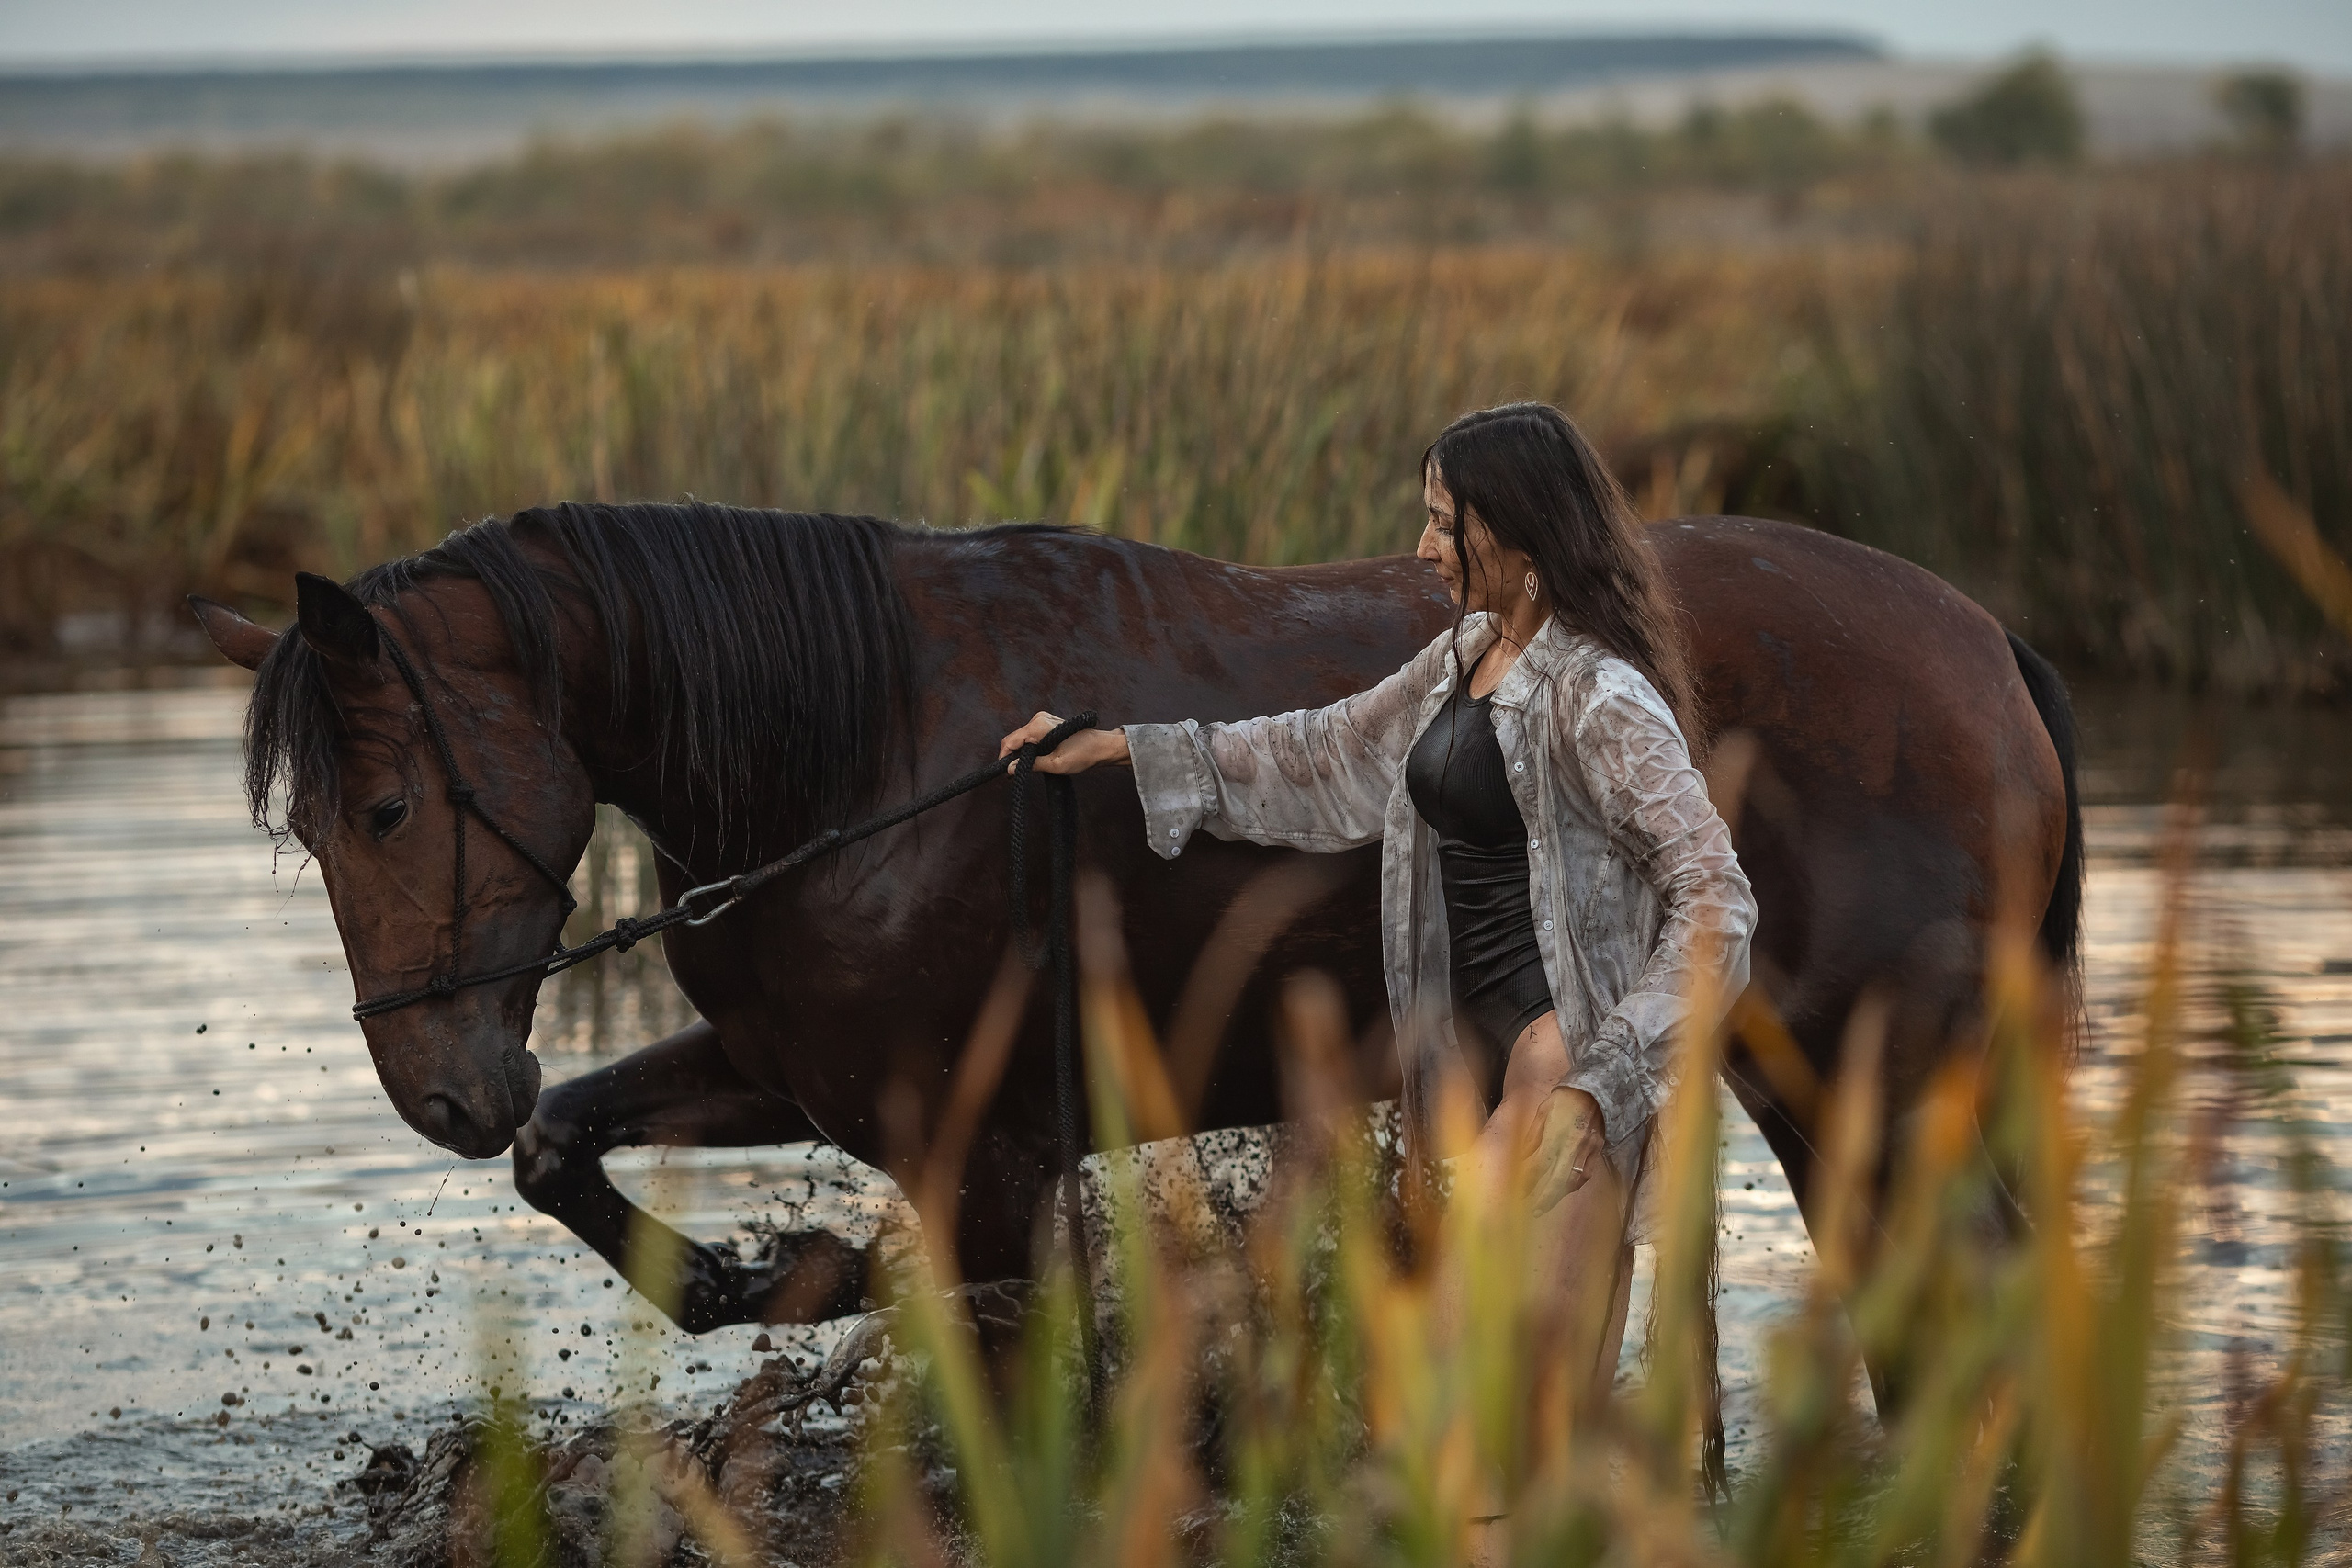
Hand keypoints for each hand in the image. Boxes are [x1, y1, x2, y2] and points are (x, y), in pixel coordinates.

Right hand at [997, 711, 1131, 774]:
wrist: (1101, 747)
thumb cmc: (1083, 754)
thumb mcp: (1056, 765)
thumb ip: (1031, 765)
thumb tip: (1010, 769)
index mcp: (1038, 726)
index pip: (1010, 741)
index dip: (1004, 757)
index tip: (1005, 773)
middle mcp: (1038, 718)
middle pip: (1015, 739)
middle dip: (1013, 756)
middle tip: (1016, 774)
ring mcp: (1043, 718)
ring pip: (1022, 738)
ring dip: (1022, 753)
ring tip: (1029, 767)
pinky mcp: (1047, 722)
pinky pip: (1030, 735)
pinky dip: (1030, 747)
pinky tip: (1037, 758)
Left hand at [1525, 1086, 1606, 1215]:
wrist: (1596, 1089)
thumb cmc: (1564, 1098)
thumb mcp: (1543, 1112)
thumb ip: (1533, 1137)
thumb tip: (1523, 1157)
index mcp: (1557, 1133)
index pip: (1541, 1164)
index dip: (1529, 1181)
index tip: (1519, 1191)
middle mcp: (1574, 1145)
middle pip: (1558, 1179)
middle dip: (1545, 1199)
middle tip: (1533, 1210)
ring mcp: (1588, 1150)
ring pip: (1573, 1180)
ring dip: (1559, 1195)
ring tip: (1545, 1204)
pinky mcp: (1597, 1151)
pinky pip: (1585, 1174)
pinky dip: (1573, 1185)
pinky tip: (1563, 1190)